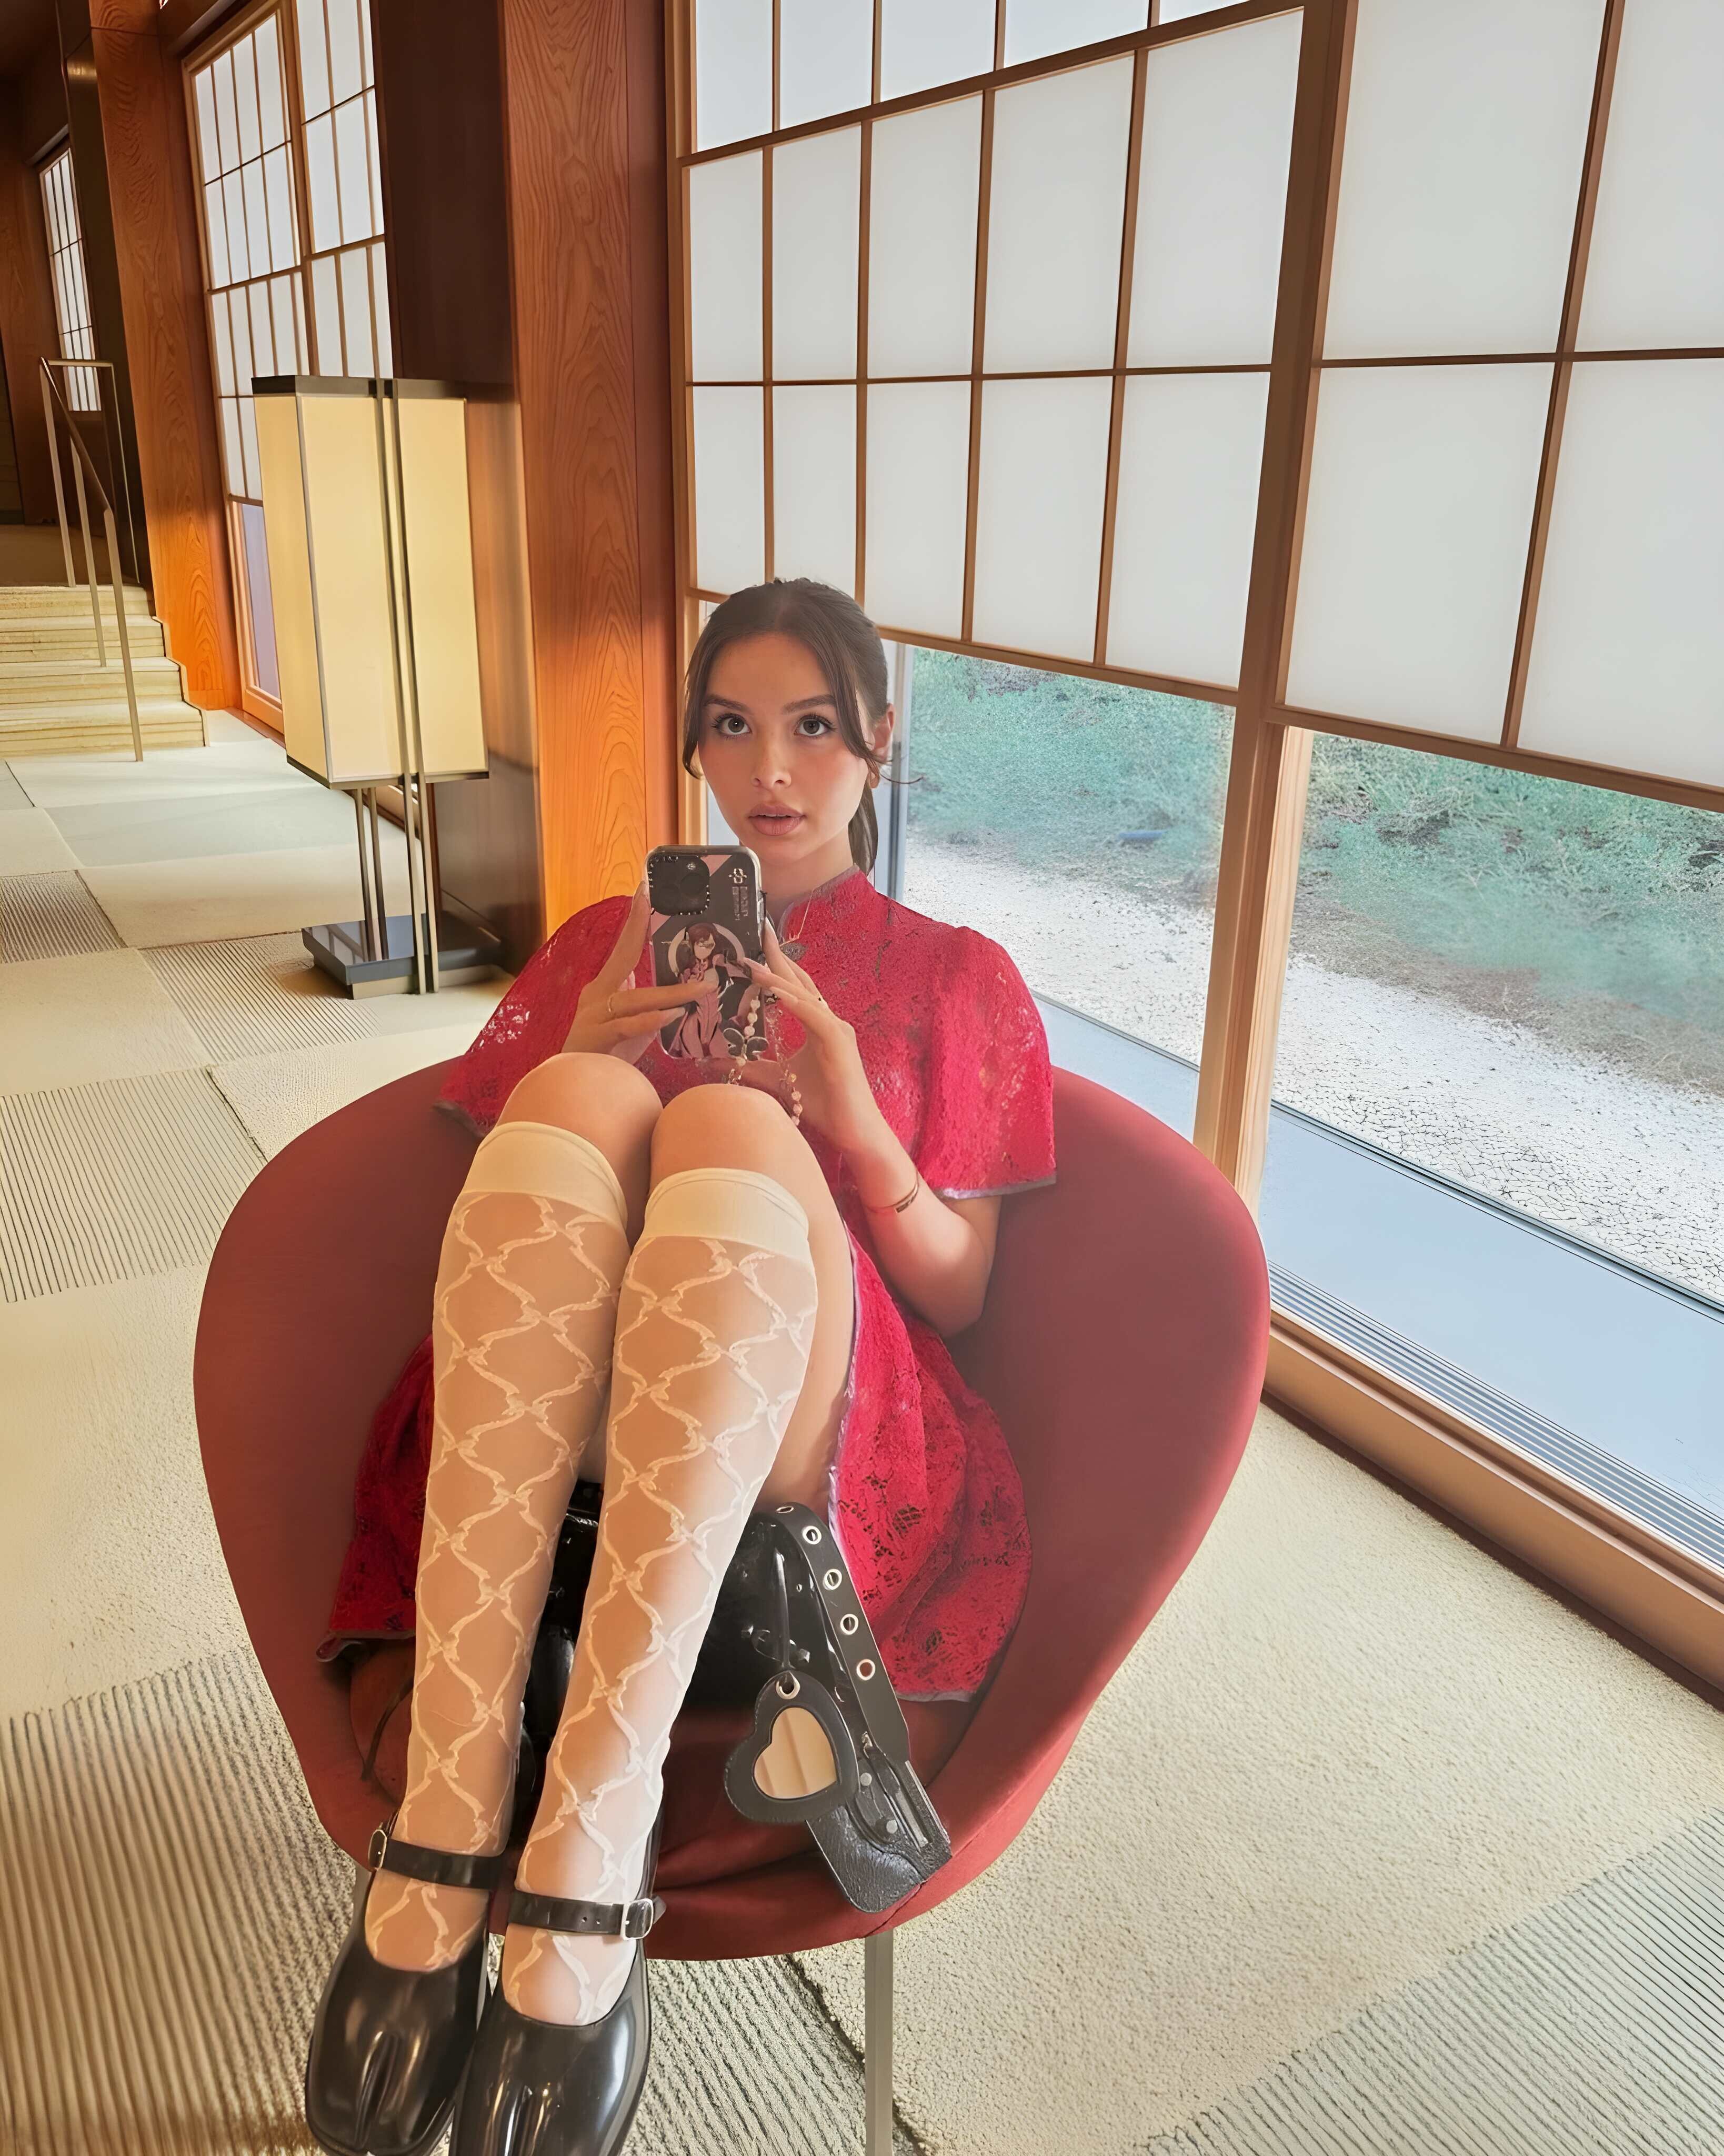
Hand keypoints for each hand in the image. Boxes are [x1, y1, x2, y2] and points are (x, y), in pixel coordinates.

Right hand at [561, 882, 701, 1062]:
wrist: (576, 1086)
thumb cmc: (609, 1052)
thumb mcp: (632, 1019)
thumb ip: (649, 1000)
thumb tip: (682, 984)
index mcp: (605, 987)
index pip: (623, 949)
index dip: (634, 921)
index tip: (645, 892)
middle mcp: (597, 996)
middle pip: (621, 957)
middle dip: (637, 928)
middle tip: (653, 902)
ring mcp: (593, 1017)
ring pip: (635, 999)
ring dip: (671, 994)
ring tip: (701, 989)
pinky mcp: (596, 1040)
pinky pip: (626, 1027)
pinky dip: (650, 1021)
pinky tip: (672, 1015)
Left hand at [736, 920, 885, 1157]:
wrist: (853, 1131)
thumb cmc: (823, 1105)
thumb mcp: (777, 1081)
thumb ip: (751, 1067)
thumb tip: (715, 1060)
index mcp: (819, 1024)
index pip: (795, 987)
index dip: (776, 965)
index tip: (755, 945)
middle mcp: (829, 1020)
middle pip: (801, 980)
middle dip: (778, 955)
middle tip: (758, 928)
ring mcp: (836, 1029)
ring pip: (803, 994)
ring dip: (777, 976)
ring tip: (752, 959)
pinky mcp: (838, 1042)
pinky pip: (811, 1015)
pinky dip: (792, 1000)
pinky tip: (774, 989)